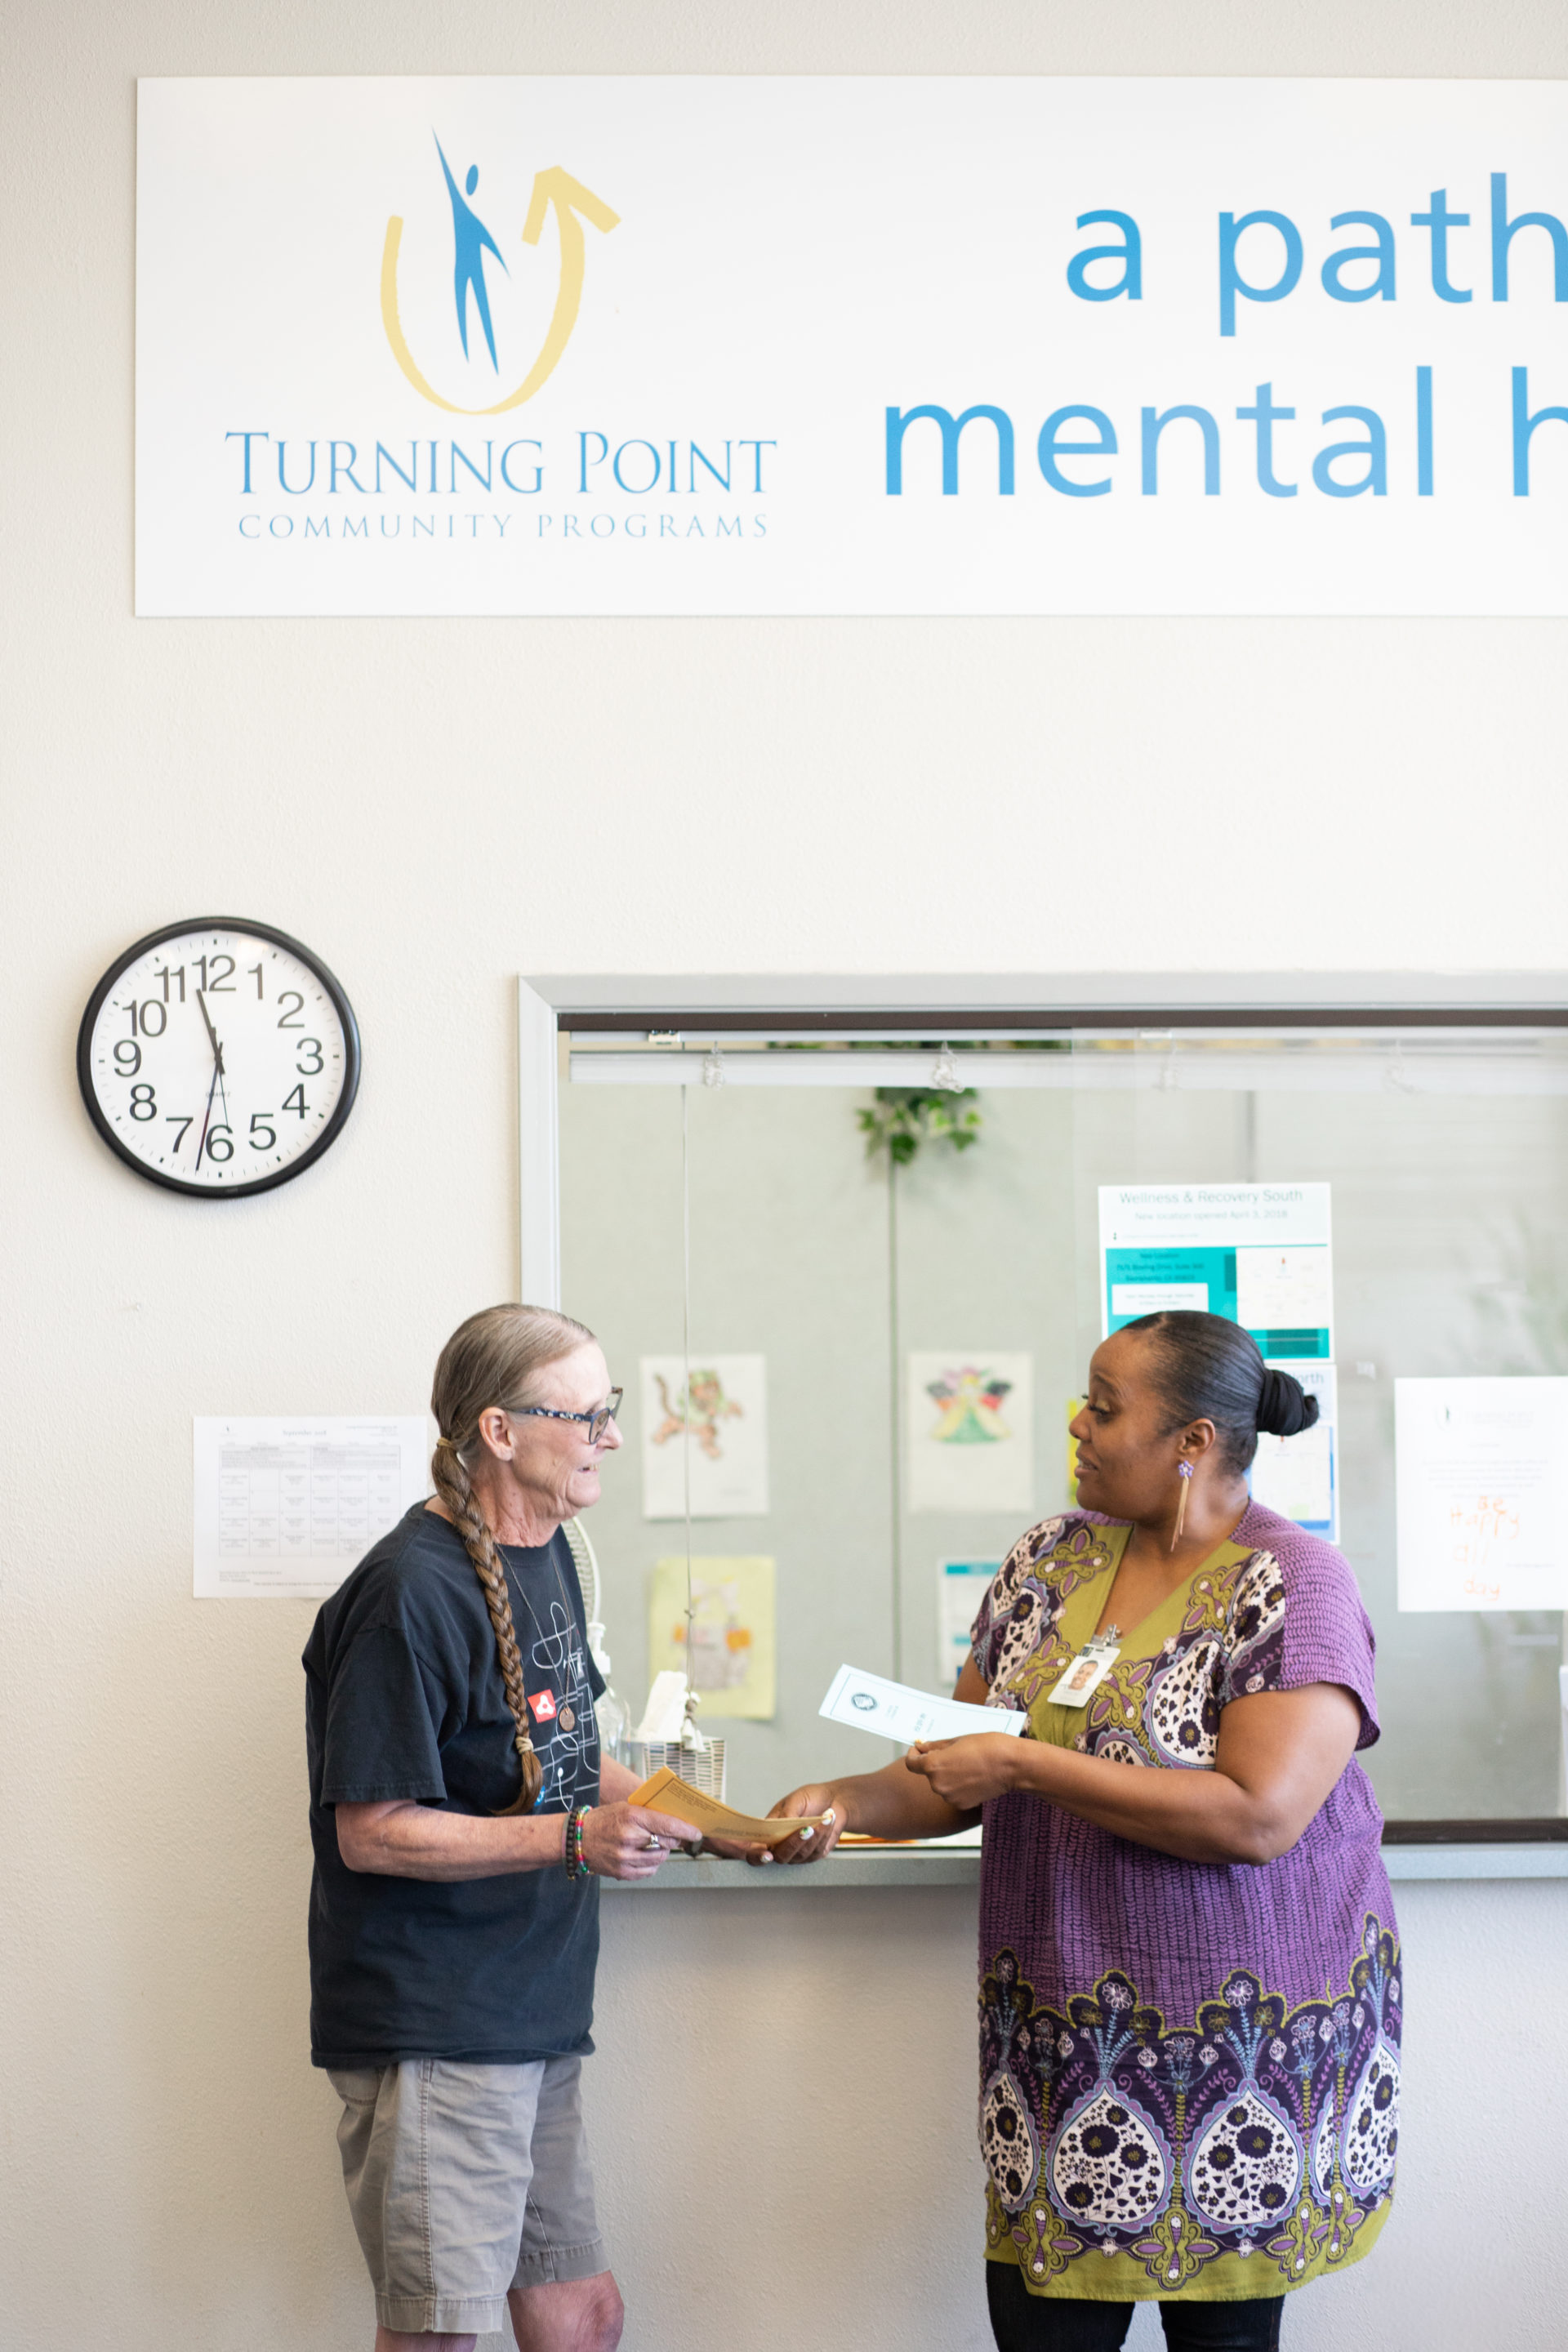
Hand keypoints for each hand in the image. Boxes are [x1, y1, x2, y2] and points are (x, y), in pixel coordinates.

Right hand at [580, 1802, 699, 1881]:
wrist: (577, 1838)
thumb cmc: (605, 1819)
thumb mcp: (626, 1808)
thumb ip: (649, 1815)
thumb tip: (676, 1823)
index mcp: (631, 1816)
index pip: (667, 1824)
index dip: (686, 1829)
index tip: (697, 1832)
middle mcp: (629, 1837)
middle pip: (666, 1842)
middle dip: (673, 1839)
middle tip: (673, 1836)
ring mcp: (625, 1857)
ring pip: (660, 1858)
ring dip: (662, 1852)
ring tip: (654, 1845)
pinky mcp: (622, 1872)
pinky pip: (649, 1871)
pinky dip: (652, 1864)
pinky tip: (644, 1855)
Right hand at [745, 1783, 844, 1867]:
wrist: (833, 1800)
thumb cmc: (811, 1798)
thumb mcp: (796, 1799)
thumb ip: (787, 1813)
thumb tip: (782, 1824)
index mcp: (769, 1831)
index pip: (754, 1850)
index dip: (756, 1856)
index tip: (766, 1854)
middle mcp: (781, 1846)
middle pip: (781, 1856)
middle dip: (794, 1843)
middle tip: (806, 1829)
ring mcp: (797, 1853)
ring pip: (800, 1855)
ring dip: (814, 1836)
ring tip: (824, 1817)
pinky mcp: (813, 1855)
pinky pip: (816, 1852)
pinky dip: (823, 1835)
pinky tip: (828, 1820)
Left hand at [904, 1733, 1020, 1810]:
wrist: (1011, 1766)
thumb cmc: (987, 1747)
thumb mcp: (957, 1740)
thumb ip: (935, 1746)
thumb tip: (922, 1748)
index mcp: (933, 1766)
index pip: (911, 1763)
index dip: (914, 1754)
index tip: (920, 1749)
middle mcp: (938, 1785)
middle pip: (928, 1773)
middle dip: (936, 1763)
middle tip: (955, 1753)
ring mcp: (949, 1797)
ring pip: (941, 1784)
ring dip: (948, 1775)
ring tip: (968, 1765)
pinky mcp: (961, 1805)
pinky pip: (953, 1793)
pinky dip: (958, 1786)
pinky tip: (973, 1777)